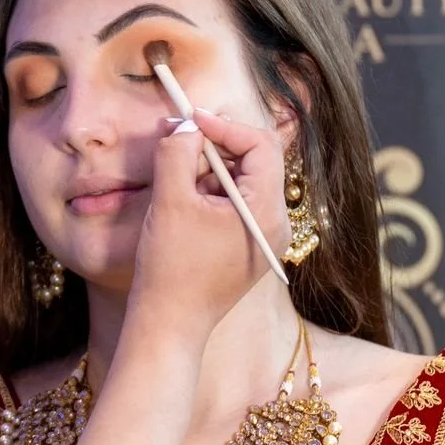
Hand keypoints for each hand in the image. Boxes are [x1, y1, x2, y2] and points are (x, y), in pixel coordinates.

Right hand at [128, 109, 288, 343]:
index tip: (190, 118)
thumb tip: (186, 124)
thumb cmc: (171, 269)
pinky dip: (208, 195)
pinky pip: (234, 205)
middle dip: (214, 149)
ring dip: (207, 173)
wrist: (169, 325)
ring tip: (175, 188)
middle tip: (177, 143)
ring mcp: (263, 238)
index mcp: (266, 211)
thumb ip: (179, 152)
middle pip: (254, 161)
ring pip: (241, 182)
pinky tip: (182, 210)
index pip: (260, 145)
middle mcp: (275, 223)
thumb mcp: (171, 201)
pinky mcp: (247, 247)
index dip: (225, 126)